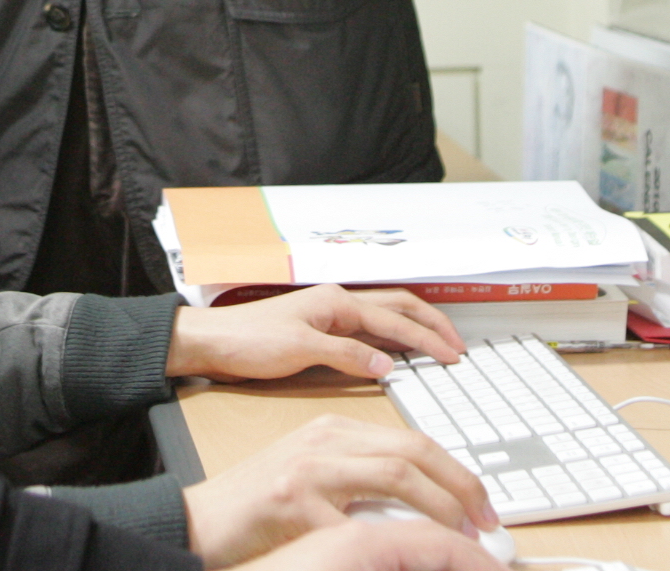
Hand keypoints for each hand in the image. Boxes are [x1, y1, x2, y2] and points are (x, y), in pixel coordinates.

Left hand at [168, 285, 467, 381]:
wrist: (211, 343)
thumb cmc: (248, 341)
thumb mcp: (300, 350)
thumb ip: (347, 355)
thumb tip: (387, 366)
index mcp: (337, 302)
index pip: (395, 320)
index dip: (427, 339)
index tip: (452, 357)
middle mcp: (337, 303)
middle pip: (398, 308)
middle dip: (431, 325)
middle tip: (458, 347)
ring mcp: (330, 315)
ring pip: (386, 316)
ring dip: (415, 329)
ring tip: (439, 347)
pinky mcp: (321, 331)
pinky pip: (369, 330)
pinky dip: (392, 339)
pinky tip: (399, 354)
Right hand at [182, 416, 498, 567]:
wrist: (197, 520)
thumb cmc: (253, 510)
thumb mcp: (312, 480)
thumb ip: (357, 480)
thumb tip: (419, 504)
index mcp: (332, 431)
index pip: (411, 439)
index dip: (454, 470)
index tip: (479, 502)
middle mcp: (324, 439)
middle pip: (413, 449)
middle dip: (461, 485)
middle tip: (487, 520)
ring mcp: (308, 466)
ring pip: (397, 475)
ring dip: (441, 509)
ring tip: (461, 537)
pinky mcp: (292, 499)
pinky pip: (357, 522)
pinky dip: (391, 542)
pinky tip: (405, 560)